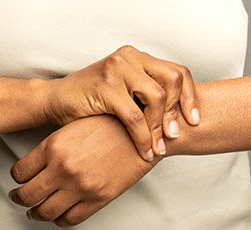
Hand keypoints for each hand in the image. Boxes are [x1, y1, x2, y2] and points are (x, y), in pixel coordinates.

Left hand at [9, 115, 159, 226]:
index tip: (18, 179)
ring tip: (34, 212)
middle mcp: (63, 168)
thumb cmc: (110, 124)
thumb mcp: (74, 126)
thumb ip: (53, 146)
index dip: (16, 177)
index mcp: (54, 146)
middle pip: (27, 195)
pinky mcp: (98, 199)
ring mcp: (80, 186)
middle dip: (18, 198)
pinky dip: (59, 220)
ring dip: (35, 214)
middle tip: (17, 197)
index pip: (20, 171)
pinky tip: (58, 216)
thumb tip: (36, 164)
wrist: (142, 133)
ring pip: (45, 212)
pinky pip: (70, 219)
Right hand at [43, 45, 198, 160]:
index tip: (193, 120)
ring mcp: (117, 69)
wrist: (56, 101)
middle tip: (174, 135)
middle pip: (173, 79)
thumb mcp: (125, 93)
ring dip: (160, 127)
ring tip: (158, 147)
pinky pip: (135, 116)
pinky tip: (144, 151)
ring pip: (156, 97)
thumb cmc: (91, 101)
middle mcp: (130, 58)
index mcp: (138, 58)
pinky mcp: (105, 86)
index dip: (190, 96)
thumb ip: (147, 97)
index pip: (177, 71)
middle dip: (177, 110)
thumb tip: (179, 119)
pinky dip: (143, 137)